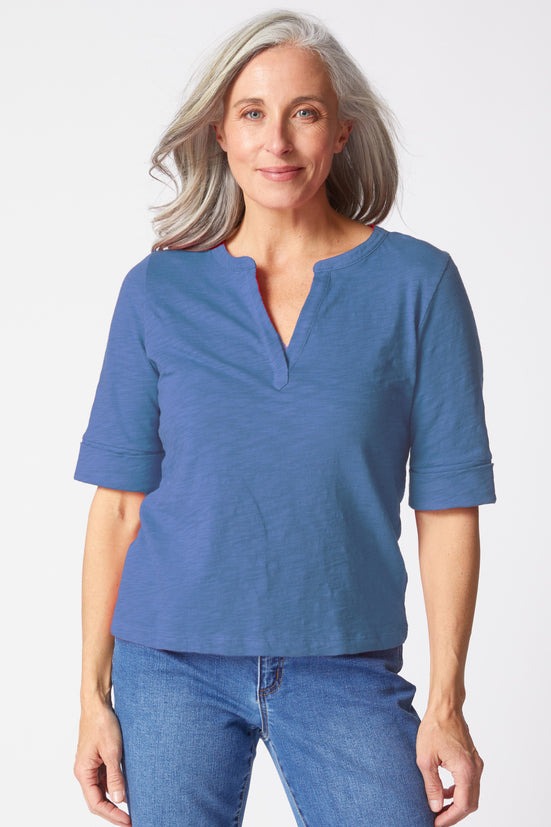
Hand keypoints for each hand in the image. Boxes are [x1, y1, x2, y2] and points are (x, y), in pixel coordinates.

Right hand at [74, 700, 130, 824]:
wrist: (98, 704)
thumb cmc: (102, 723)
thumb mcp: (112, 751)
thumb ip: (115, 776)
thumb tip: (119, 799)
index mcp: (83, 772)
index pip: (96, 803)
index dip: (112, 815)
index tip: (128, 821)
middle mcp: (84, 772)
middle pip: (97, 800)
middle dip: (113, 812)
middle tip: (131, 820)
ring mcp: (90, 766)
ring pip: (101, 790)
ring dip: (115, 800)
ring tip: (132, 808)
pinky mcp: (97, 760)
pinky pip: (105, 779)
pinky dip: (115, 786)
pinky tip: (127, 790)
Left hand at [416, 708, 483, 825]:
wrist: (445, 708)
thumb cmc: (434, 728)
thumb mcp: (425, 759)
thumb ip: (432, 785)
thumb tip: (435, 806)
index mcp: (465, 770)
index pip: (462, 805)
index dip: (449, 818)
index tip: (436, 823)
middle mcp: (475, 769)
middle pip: (470, 803)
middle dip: (454, 814)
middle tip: (437, 819)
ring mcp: (476, 764)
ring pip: (471, 794)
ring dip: (456, 804)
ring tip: (438, 808)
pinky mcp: (473, 760)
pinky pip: (469, 783)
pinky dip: (458, 792)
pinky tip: (444, 791)